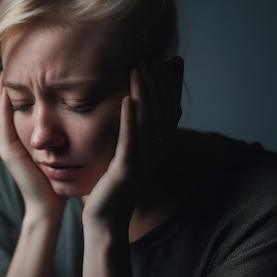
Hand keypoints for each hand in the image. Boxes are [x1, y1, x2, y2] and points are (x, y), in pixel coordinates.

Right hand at [0, 71, 66, 219]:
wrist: (49, 207)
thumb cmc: (57, 180)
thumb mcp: (58, 151)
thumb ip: (60, 135)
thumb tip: (77, 114)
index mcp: (23, 137)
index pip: (19, 105)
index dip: (22, 86)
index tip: (28, 64)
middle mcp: (12, 139)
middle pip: (6, 104)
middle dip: (9, 82)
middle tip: (12, 57)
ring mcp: (7, 144)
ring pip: (1, 109)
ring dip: (2, 88)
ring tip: (6, 65)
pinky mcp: (9, 150)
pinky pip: (3, 121)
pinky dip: (3, 103)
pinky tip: (5, 87)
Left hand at [82, 58, 183, 231]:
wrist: (107, 219)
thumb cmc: (114, 183)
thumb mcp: (129, 152)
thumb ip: (136, 129)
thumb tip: (138, 103)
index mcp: (158, 146)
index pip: (169, 109)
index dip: (169, 85)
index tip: (165, 60)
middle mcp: (156, 151)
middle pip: (161, 110)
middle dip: (157, 82)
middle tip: (150, 57)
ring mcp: (143, 161)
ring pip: (148, 121)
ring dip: (145, 93)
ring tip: (138, 69)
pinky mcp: (126, 170)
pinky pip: (130, 141)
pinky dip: (130, 120)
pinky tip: (128, 100)